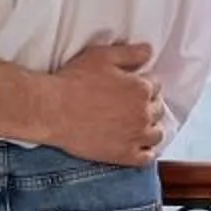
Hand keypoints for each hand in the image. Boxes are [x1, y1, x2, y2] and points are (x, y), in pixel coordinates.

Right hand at [38, 42, 164, 165]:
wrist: (52, 110)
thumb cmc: (73, 81)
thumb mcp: (101, 56)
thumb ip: (130, 53)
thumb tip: (149, 52)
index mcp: (141, 88)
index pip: (156, 85)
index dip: (143, 84)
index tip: (131, 87)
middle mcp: (143, 113)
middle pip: (158, 109)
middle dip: (148, 105)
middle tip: (130, 105)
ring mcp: (135, 136)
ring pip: (156, 134)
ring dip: (150, 128)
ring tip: (136, 125)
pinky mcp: (124, 155)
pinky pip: (146, 158)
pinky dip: (146, 152)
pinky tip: (136, 146)